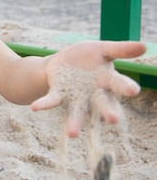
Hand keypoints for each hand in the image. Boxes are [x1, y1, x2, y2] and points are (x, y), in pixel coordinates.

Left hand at [31, 40, 145, 136]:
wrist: (64, 61)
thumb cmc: (88, 57)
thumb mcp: (103, 49)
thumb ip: (121, 49)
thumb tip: (145, 45)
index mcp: (108, 81)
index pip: (119, 84)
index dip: (126, 87)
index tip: (134, 90)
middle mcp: (94, 94)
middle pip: (102, 104)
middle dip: (108, 111)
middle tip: (113, 119)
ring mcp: (76, 97)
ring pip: (78, 112)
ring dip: (75, 123)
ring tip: (72, 133)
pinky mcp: (59, 95)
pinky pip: (52, 101)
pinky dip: (44, 104)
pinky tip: (35, 107)